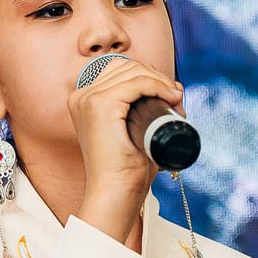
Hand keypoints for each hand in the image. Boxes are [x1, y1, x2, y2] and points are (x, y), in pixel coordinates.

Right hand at [67, 53, 182, 199]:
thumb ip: (144, 109)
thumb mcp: (133, 130)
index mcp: (84, 100)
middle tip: (176, 100)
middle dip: (157, 78)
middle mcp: (82, 96)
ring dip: (161, 82)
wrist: (115, 191)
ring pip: (133, 72)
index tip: (171, 95)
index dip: (149, 76)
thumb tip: (174, 89)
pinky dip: (158, 86)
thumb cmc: (125, 168)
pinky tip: (170, 98)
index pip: (119, 70)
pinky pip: (137, 83)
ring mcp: (89, 99)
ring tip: (176, 103)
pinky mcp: (101, 105)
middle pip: (126, 66)